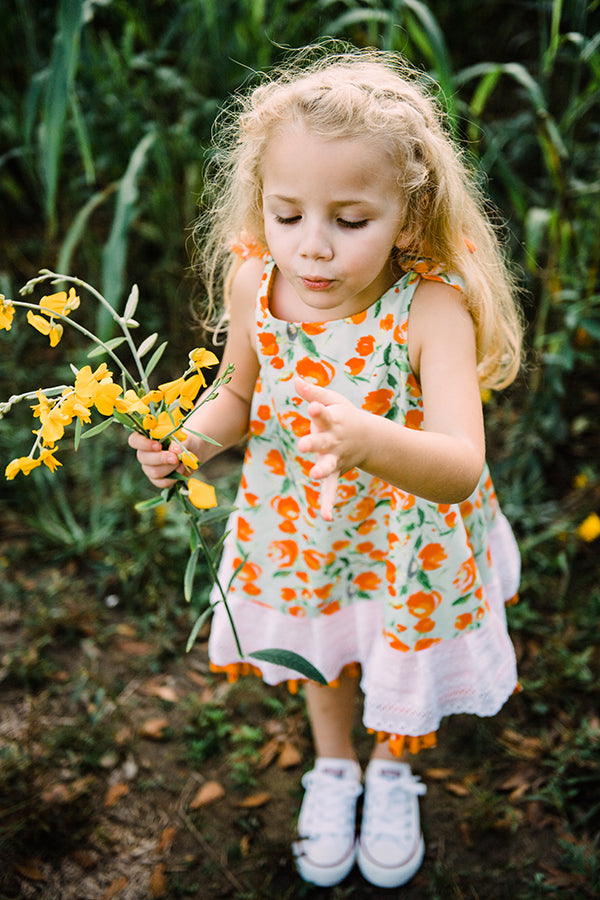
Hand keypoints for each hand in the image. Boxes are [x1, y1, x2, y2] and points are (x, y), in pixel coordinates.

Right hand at [128, 431, 185, 488]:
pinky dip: (173, 478)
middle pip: (143, 458)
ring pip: (153, 472)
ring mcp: (150, 467)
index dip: (142, 444)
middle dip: (161, 458)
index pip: (134, 440)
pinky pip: (161, 482)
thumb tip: (173, 450)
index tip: (157, 446)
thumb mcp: (186, 438)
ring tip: (180, 462)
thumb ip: (179, 443)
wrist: (194, 451)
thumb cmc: (186, 440)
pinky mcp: (158, 479)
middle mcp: (145, 453)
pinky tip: (181, 469)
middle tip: (175, 457)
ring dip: (169, 468)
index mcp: (147, 438)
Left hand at [294, 376, 363, 520]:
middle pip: (324, 441)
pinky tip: (326, 517)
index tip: (311, 406)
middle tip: (303, 444)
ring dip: (322, 471)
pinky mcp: (335, 472)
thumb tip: (295, 379)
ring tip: (314, 476)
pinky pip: (332, 489)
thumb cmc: (344, 415)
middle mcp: (335, 440)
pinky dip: (328, 502)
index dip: (317, 409)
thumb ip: (313, 392)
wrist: (369, 438)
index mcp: (334, 420)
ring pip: (328, 466)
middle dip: (314, 443)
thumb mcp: (332, 400)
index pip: (323, 413)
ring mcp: (336, 457)